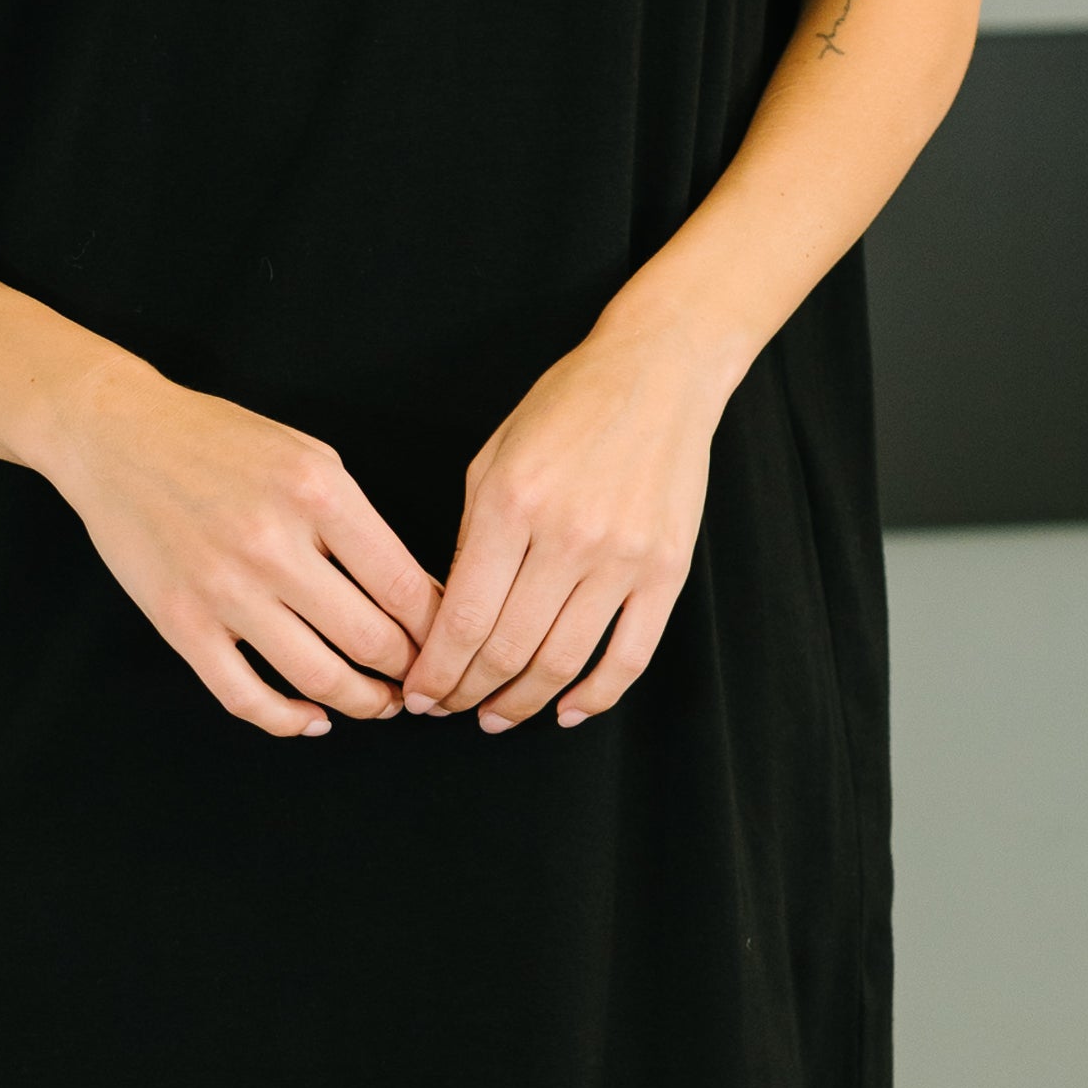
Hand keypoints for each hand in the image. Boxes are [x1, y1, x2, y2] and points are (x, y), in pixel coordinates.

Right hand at [40, 355, 438, 737]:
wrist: (118, 436)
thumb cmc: (220, 443)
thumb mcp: (309, 458)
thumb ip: (361, 524)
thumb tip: (415, 596)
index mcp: (317, 493)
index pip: (404, 586)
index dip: (439, 630)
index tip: (449, 644)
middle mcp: (272, 544)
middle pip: (371, 639)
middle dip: (411, 672)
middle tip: (424, 681)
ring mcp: (223, 589)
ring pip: (318, 677)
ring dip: (363, 703)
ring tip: (381, 703)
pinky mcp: (181, 623)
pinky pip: (245, 697)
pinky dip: (288, 721)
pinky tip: (312, 719)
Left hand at [409, 310, 728, 732]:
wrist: (659, 372)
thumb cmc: (567, 406)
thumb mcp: (493, 458)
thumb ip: (471, 537)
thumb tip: (451, 617)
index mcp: (512, 503)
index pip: (462, 617)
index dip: (437, 670)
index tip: (421, 694)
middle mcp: (567, 536)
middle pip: (507, 648)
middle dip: (468, 692)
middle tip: (450, 710)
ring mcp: (622, 557)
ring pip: (563, 661)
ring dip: (523, 701)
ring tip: (498, 715)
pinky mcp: (666, 569)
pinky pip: (630, 655)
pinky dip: (597, 695)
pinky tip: (569, 710)